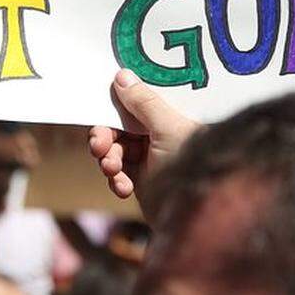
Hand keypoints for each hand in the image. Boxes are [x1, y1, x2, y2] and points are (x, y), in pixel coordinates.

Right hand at [87, 69, 201, 200]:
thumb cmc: (191, 166)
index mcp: (175, 116)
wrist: (196, 219)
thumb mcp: (167, 129)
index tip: (102, 99)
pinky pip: (119, 173)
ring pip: (116, 149)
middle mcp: (163, 134)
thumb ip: (144, 103)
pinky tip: (122, 188)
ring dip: (109, 159)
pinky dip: (116, 179)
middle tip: (98, 145)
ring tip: (110, 169)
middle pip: (123, 125)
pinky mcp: (144, 181)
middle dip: (106, 135)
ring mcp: (152, 158)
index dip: (121, 99)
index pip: (142, 100)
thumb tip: (122, 76)